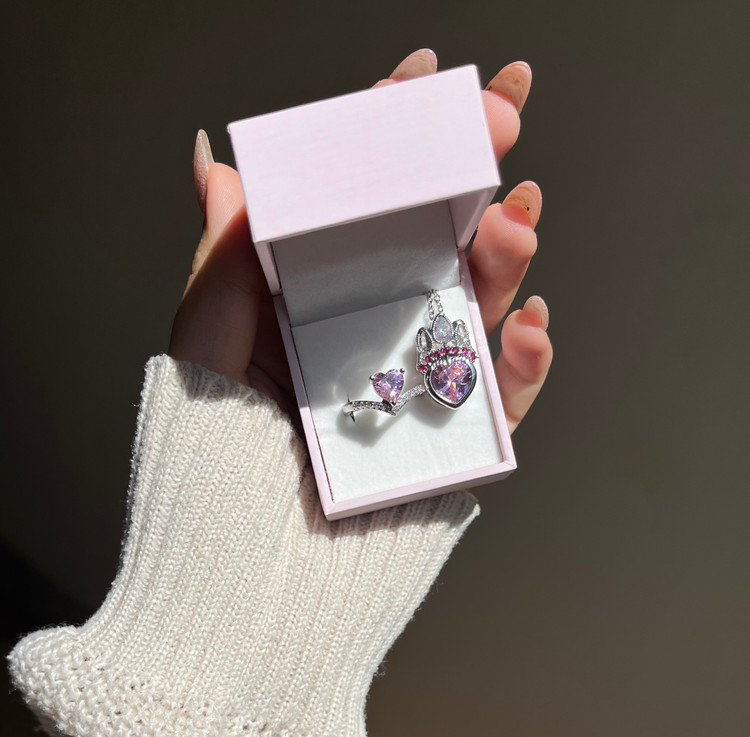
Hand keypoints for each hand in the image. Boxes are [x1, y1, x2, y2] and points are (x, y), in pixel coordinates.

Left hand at [169, 49, 552, 432]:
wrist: (241, 524)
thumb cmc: (213, 426)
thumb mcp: (211, 321)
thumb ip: (227, 243)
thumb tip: (213, 157)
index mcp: (331, 284)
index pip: (374, 198)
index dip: (402, 136)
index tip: (430, 77)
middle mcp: (382, 317)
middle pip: (445, 235)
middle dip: (480, 172)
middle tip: (501, 120)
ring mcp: (420, 368)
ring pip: (485, 302)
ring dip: (512, 254)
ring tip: (517, 220)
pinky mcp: (448, 425)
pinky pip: (503, 392)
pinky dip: (528, 361)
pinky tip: (533, 326)